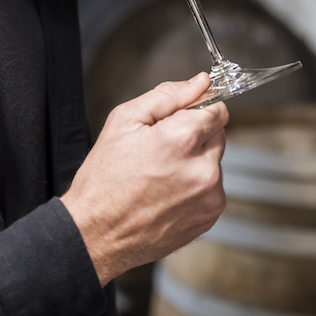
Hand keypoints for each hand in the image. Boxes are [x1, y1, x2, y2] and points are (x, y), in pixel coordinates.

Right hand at [61, 72, 227, 286]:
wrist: (97, 233)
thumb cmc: (104, 179)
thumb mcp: (124, 121)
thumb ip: (167, 95)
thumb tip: (199, 82)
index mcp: (183, 139)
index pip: (218, 108)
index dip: (197, 109)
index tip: (181, 117)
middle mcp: (202, 168)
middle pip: (218, 134)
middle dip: (195, 134)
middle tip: (160, 148)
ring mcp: (209, 195)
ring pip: (215, 161)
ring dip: (196, 160)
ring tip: (160, 173)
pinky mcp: (210, 216)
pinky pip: (212, 187)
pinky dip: (195, 185)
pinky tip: (167, 191)